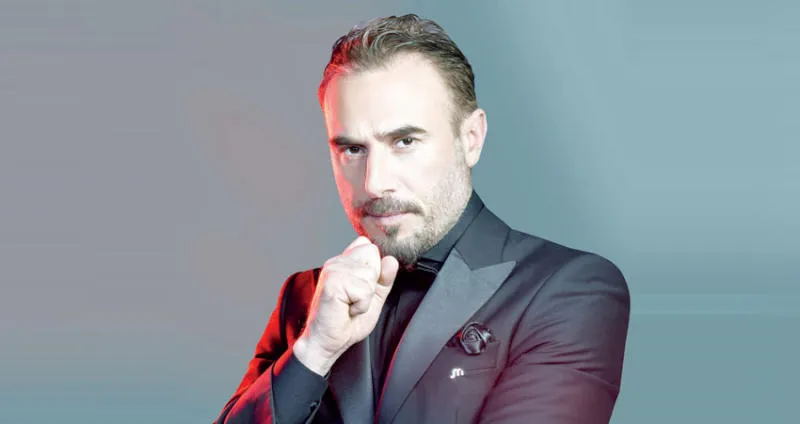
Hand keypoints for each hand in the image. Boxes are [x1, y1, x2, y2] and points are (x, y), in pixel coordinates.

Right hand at [294, 236, 398, 375]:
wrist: (326, 342)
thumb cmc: (346, 322)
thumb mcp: (373, 298)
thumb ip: (384, 279)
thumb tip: (391, 260)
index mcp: (344, 262)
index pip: (370, 247)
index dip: (374, 269)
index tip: (361, 289)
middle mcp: (337, 261)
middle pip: (372, 253)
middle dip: (371, 280)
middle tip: (355, 298)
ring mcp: (333, 270)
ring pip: (370, 273)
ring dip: (366, 296)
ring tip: (350, 305)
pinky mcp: (332, 282)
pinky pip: (364, 289)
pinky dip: (361, 305)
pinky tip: (347, 309)